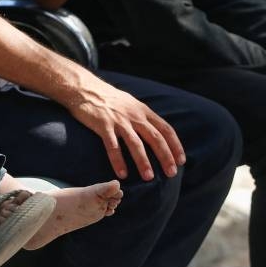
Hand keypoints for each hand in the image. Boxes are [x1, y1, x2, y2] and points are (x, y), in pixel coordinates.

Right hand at [67, 78, 184, 180]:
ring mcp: (118, 120)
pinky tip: (122, 174)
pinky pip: (113, 146)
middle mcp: (134, 115)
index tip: (181, 161)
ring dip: (143, 162)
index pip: (165, 129)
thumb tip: (155, 132)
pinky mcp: (103, 125)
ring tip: (149, 178)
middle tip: (171, 173)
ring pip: (135, 143)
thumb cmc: (108, 98)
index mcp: (142, 110)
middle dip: (165, 157)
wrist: (84, 88)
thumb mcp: (130, 103)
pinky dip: (118, 161)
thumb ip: (142, 116)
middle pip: (154, 138)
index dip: (175, 145)